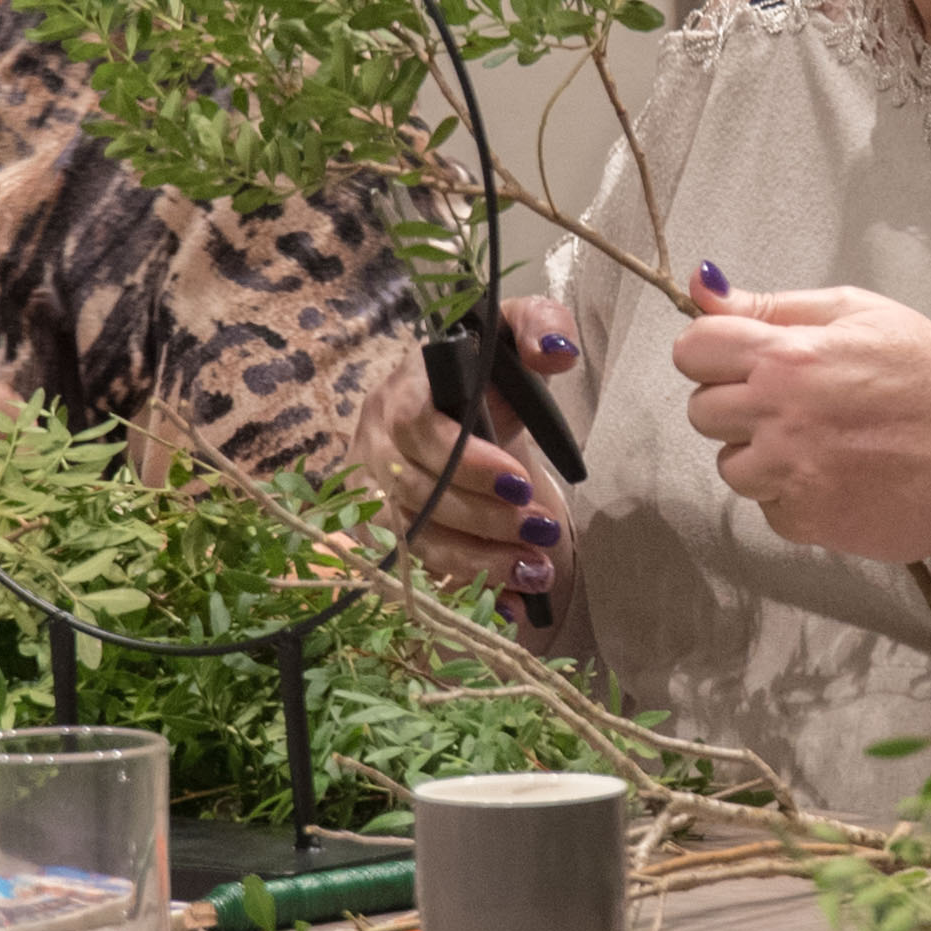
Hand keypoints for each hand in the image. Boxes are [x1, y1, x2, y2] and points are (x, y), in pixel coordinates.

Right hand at [347, 298, 581, 618]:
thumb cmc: (484, 374)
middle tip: (543, 531)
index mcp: (404, 390)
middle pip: (417, 491)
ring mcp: (372, 491)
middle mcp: (376, 441)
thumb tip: (557, 351)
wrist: (453, 406)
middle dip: (483, 519)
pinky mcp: (381, 531)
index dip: (466, 462)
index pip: (419, 428)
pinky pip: (417, 569)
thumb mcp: (512, 336)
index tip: (520, 484)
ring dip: (478, 561)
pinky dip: (465, 586)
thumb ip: (538, 326)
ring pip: (413, 538)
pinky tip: (511, 604)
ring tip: (536, 572)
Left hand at [671, 268, 930, 561]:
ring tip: (821, 442)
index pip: (692, 350)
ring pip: (730, 465)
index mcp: (788, 357)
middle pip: (701, 410)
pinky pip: (767, 506)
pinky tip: (838, 475)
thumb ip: (773, 305)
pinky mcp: (805, 522)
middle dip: (736, 404)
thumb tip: (703, 286)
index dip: (712, 353)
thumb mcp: (860, 314)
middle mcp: (779, 417)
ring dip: (761, 455)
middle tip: (793, 402)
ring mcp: (790, 475)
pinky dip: (792, 494)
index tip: (740, 359)